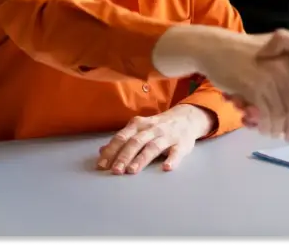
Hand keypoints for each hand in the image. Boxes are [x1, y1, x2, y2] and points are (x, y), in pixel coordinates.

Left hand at [96, 104, 211, 174]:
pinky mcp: (182, 143)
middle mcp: (152, 128)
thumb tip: (101, 151)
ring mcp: (168, 135)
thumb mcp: (139, 129)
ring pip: (153, 147)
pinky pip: (177, 151)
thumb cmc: (158, 127)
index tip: (102, 165)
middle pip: (136, 142)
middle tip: (115, 171)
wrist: (187, 118)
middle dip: (124, 156)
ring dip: (142, 159)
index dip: (111, 150)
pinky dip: (172, 159)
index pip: (122, 137)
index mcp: (139, 124)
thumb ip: (122, 140)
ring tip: (132, 171)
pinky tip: (166, 167)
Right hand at [155, 26, 288, 139]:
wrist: (215, 48)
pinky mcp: (255, 85)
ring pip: (282, 111)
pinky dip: (266, 125)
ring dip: (278, 128)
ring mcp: (270, 76)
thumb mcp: (270, 59)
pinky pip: (266, 112)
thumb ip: (286, 75)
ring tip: (274, 135)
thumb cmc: (242, 55)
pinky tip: (263, 130)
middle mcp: (286, 67)